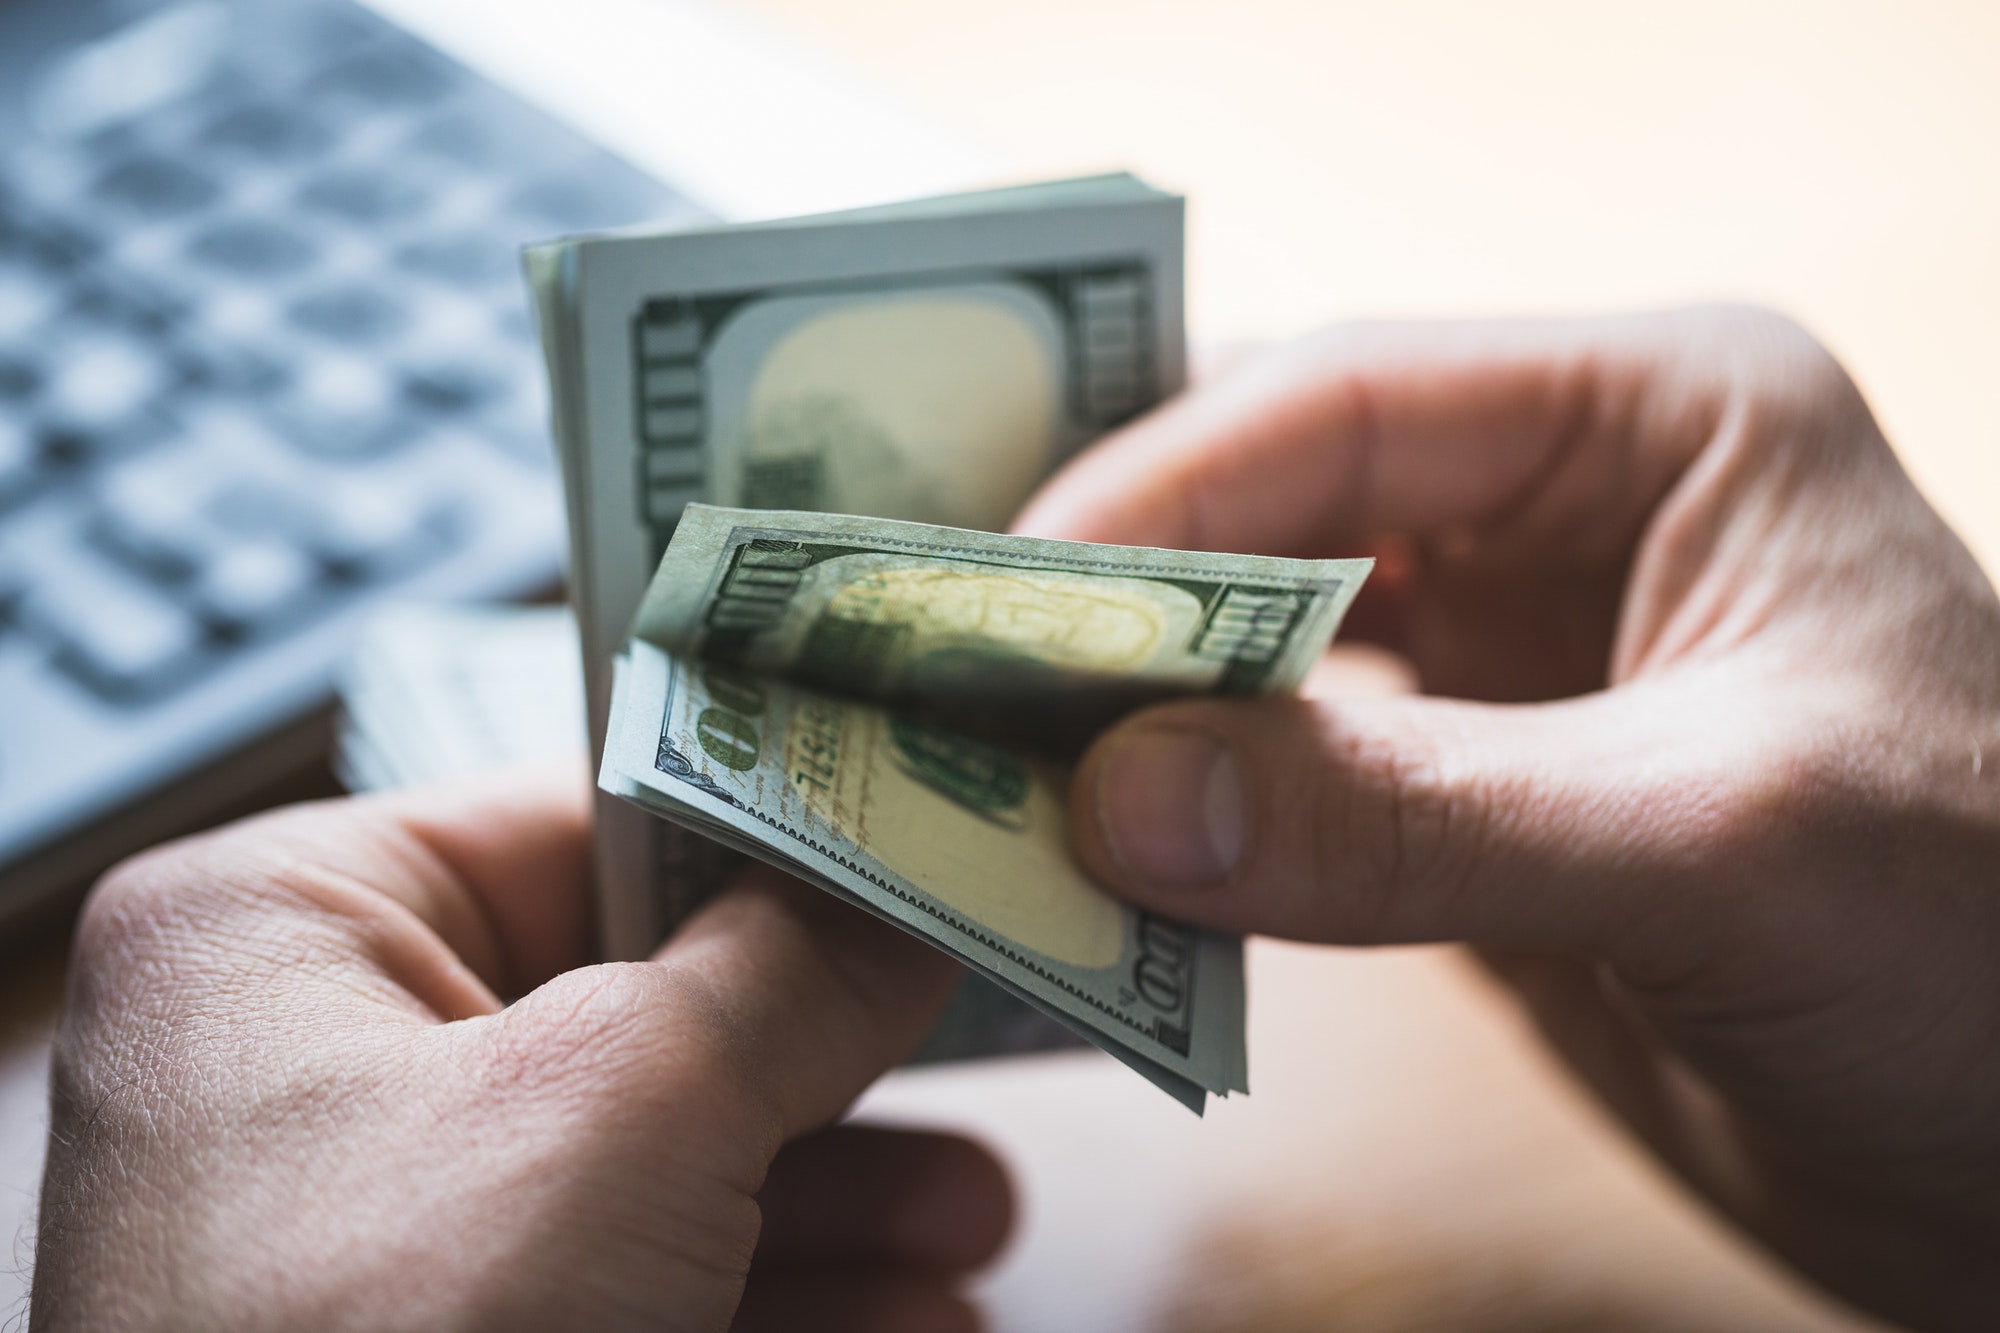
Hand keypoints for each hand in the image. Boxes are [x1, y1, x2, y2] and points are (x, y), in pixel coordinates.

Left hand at [32, 768, 1010, 1331]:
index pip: (584, 811)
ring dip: (842, 1198)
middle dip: (833, 1053)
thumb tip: (921, 885)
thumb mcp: (623, 1112)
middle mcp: (318, 1058)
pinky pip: (643, 1278)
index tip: (938, 840)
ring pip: (665, 1158)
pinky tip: (914, 1319)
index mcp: (289, 927)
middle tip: (979, 1031)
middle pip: (647, 998)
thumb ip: (792, 971)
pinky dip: (784, 1295)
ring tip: (972, 1222)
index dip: (781, 825)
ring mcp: (381, 1219)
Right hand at [1015, 307, 1999, 1330]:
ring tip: (974, 746)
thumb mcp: (1712, 854)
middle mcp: (1564, 502)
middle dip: (1113, 575)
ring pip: (1257, 625)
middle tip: (939, 653)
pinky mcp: (1464, 784)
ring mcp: (1509, 649)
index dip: (1157, 491)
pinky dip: (1179, 798)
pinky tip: (1081, 837)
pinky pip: (1278, 761)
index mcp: (1656, 418)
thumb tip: (1113, 798)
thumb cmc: (1989, 955)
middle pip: (1273, 491)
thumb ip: (1411, 817)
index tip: (995, 601)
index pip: (1343, 400)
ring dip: (1127, 693)